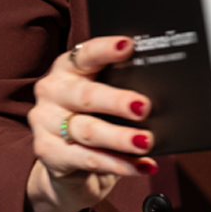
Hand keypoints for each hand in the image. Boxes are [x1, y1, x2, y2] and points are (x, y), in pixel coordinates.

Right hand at [25, 35, 156, 211]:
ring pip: (88, 130)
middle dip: (117, 101)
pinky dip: (118, 164)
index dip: (106, 50)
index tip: (128, 45)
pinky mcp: (48, 153)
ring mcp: (46, 123)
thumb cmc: (94, 120)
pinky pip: (88, 159)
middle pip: (87, 95)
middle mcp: (53, 91)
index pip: (86, 54)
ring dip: (121, 138)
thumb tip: (164, 89)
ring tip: (146, 142)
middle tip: (144, 107)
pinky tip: (140, 166)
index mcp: (68, 68)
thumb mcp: (106, 99)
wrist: (67, 165)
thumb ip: (123, 87)